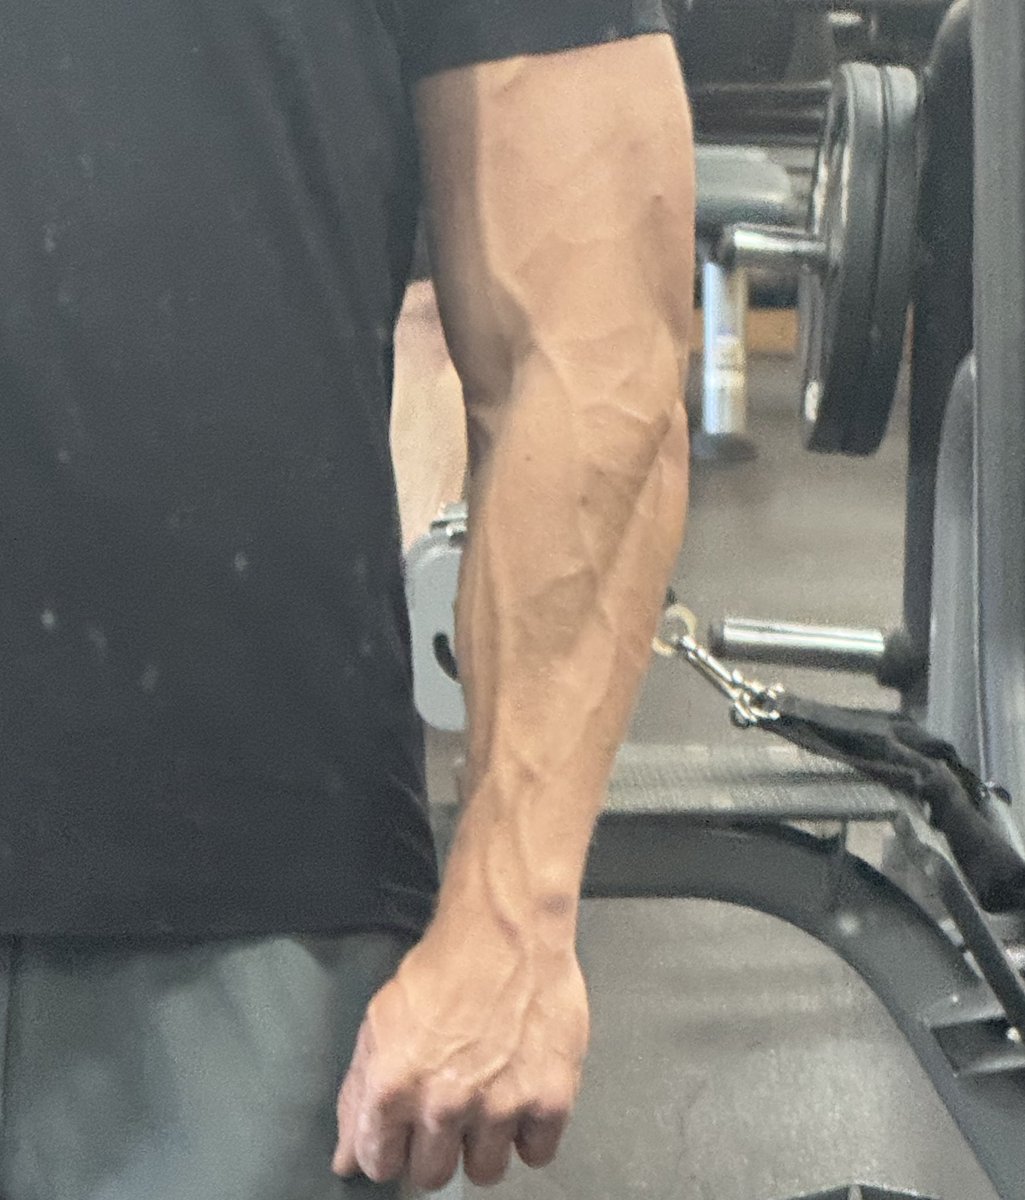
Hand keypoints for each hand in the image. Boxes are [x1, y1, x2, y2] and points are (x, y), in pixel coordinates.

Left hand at [333, 916, 589, 1190]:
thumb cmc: (444, 968)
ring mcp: (501, 1106)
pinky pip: (537, 1153)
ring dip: (484, 1143)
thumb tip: (346, 1160)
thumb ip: (357, 1096)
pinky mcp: (550, 1099)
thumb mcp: (380, 1023)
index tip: (404, 1131)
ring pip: (484, 1172)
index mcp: (393, 1086)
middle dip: (436, 1145)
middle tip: (450, 1105)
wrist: (506, 931)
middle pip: (432, 1175)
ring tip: (488, 1098)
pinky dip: (530, 1131)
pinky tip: (521, 1093)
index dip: (391, 1145)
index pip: (380, 1164)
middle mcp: (445, 1104)